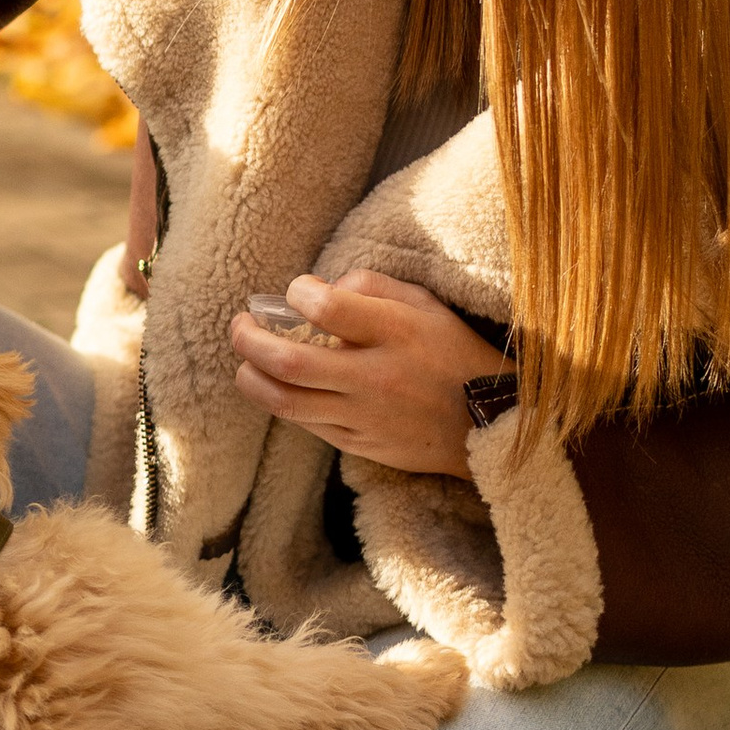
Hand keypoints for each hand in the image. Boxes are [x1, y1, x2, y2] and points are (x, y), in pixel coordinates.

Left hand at [230, 271, 501, 479]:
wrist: (490, 424)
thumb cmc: (453, 354)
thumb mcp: (426, 304)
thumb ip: (372, 285)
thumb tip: (321, 286)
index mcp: (396, 332)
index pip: (325, 307)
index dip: (298, 292)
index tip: (296, 291)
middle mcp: (376, 376)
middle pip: (288, 362)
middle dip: (248, 340)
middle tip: (239, 325)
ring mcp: (365, 416)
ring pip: (285, 402)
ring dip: (250, 378)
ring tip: (245, 361)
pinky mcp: (359, 444)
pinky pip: (305, 423)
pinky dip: (282, 402)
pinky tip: (279, 386)